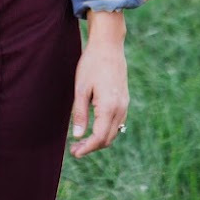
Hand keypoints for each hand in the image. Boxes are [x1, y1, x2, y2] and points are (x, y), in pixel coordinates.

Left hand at [69, 15, 128, 158]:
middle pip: (108, 138)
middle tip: (74, 149)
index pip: (99, 137)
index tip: (74, 153)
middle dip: (92, 147)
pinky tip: (94, 127)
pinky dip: (107, 130)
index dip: (87, 148)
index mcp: (109, 107)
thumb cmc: (91, 64)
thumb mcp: (81, 88)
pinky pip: (118, 122)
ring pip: (114, 132)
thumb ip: (80, 113)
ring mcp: (124, 104)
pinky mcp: (125, 100)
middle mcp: (120, 109)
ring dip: (99, 140)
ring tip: (82, 141)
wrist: (109, 46)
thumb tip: (78, 136)